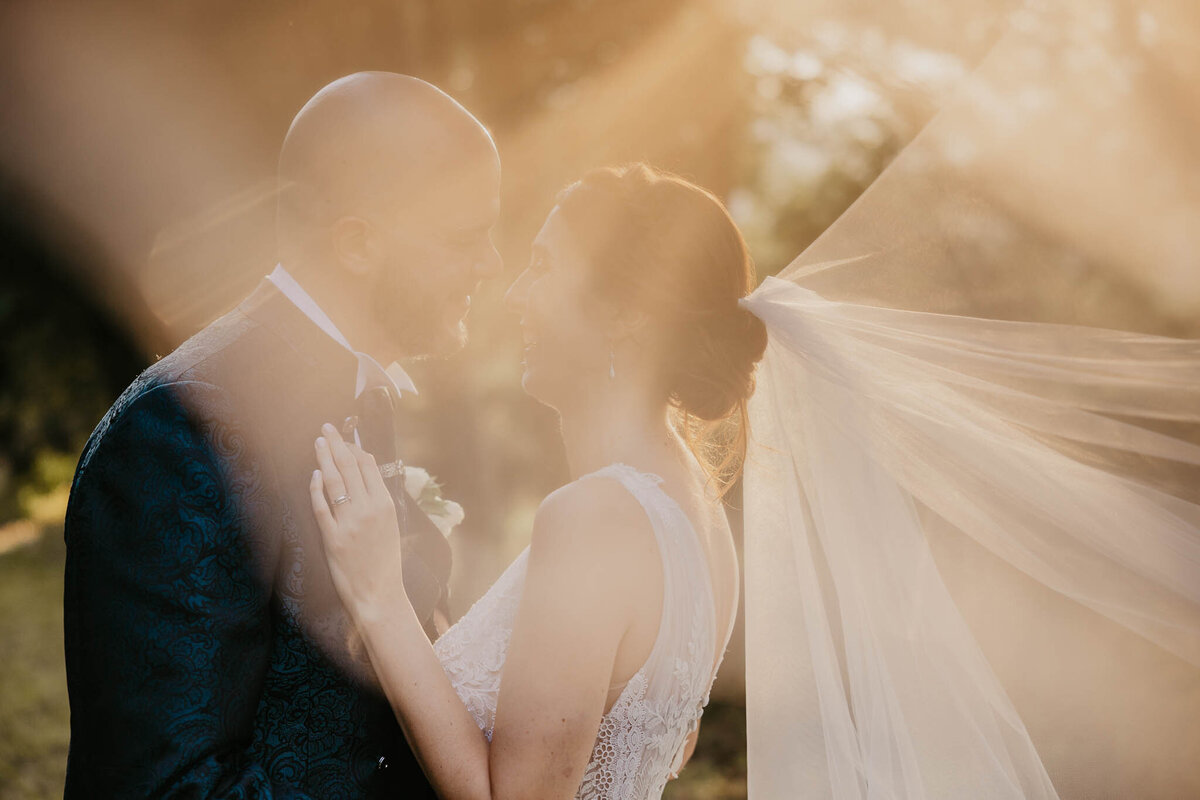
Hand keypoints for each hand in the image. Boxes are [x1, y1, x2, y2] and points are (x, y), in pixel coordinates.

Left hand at [310, 422, 407, 622]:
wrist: (379, 594)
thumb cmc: (385, 562)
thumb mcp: (391, 526)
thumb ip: (379, 501)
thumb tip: (366, 476)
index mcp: (386, 505)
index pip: (369, 467)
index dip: (355, 449)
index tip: (345, 438)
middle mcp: (369, 510)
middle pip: (350, 468)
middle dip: (337, 444)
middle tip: (327, 428)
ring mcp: (350, 523)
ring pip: (335, 482)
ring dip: (325, 458)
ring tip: (318, 442)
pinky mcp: (333, 538)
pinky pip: (322, 507)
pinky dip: (317, 489)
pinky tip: (314, 475)